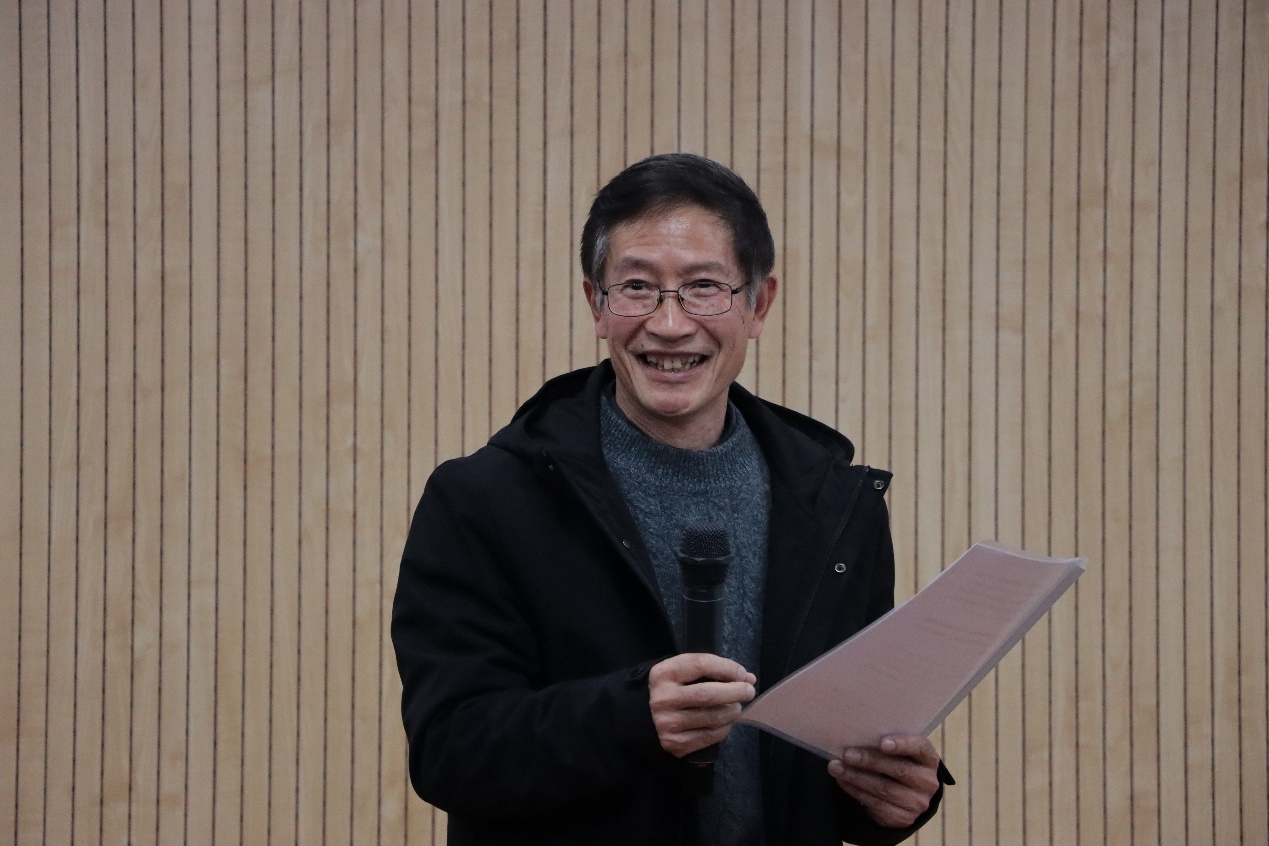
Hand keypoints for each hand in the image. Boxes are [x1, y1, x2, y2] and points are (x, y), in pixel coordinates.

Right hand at [648, 653, 756, 757]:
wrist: (642, 718)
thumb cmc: (670, 690)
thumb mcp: (682, 673)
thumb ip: (712, 671)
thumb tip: (747, 678)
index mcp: (663, 674)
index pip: (701, 665)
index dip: (727, 668)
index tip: (742, 673)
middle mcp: (663, 699)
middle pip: (708, 694)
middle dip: (735, 692)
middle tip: (749, 691)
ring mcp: (668, 723)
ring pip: (712, 718)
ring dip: (732, 712)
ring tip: (736, 708)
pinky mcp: (675, 743)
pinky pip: (709, 736)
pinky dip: (724, 729)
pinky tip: (725, 723)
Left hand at [827, 735, 941, 827]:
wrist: (906, 796)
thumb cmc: (897, 762)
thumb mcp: (899, 752)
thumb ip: (885, 743)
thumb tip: (856, 735)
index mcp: (928, 759)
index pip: (920, 748)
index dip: (902, 744)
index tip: (882, 743)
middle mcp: (928, 782)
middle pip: (899, 770)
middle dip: (870, 761)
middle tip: (847, 754)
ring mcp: (917, 803)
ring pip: (884, 789)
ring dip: (856, 777)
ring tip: (836, 767)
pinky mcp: (903, 818)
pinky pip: (876, 804)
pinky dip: (856, 791)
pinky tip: (843, 781)